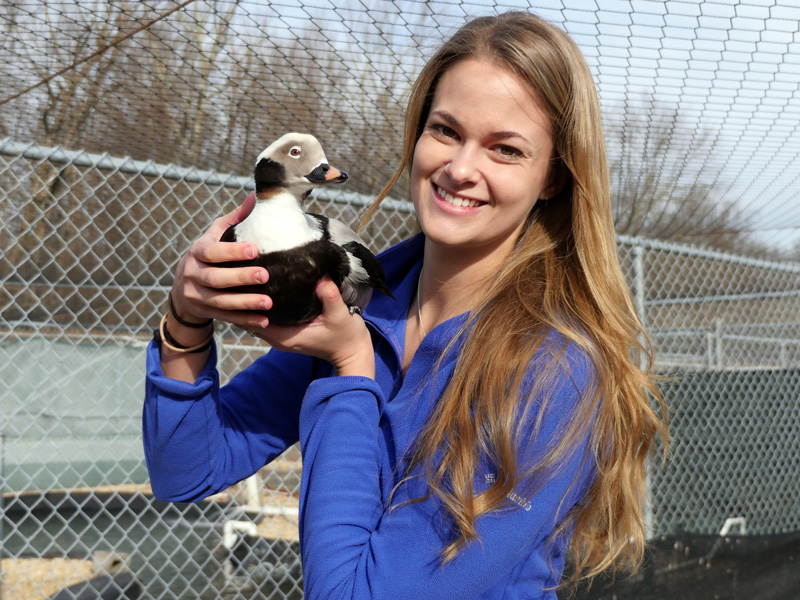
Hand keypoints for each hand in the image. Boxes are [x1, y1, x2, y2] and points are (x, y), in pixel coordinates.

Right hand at [170, 192, 272, 330]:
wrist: (183, 288)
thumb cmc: (208, 254)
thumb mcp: (215, 235)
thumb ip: (235, 218)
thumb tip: (254, 196)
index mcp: (197, 252)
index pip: (212, 252)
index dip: (232, 251)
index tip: (254, 250)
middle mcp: (192, 274)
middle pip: (216, 278)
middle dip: (241, 277)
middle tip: (265, 276)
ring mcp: (197, 296)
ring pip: (220, 301)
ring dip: (245, 303)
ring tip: (269, 302)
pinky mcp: (204, 312)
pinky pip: (226, 317)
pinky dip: (245, 320)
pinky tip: (264, 320)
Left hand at [250, 277, 374, 377]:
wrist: (352, 352)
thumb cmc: (346, 336)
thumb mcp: (340, 315)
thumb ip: (329, 296)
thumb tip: (319, 274)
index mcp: (285, 336)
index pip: (250, 320)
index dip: (243, 302)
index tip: (241, 281)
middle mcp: (278, 338)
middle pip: (248, 318)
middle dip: (243, 298)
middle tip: (241, 272)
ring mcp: (281, 335)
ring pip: (255, 317)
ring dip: (251, 300)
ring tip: (248, 276)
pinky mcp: (286, 330)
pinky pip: (266, 317)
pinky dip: (261, 304)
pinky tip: (263, 287)